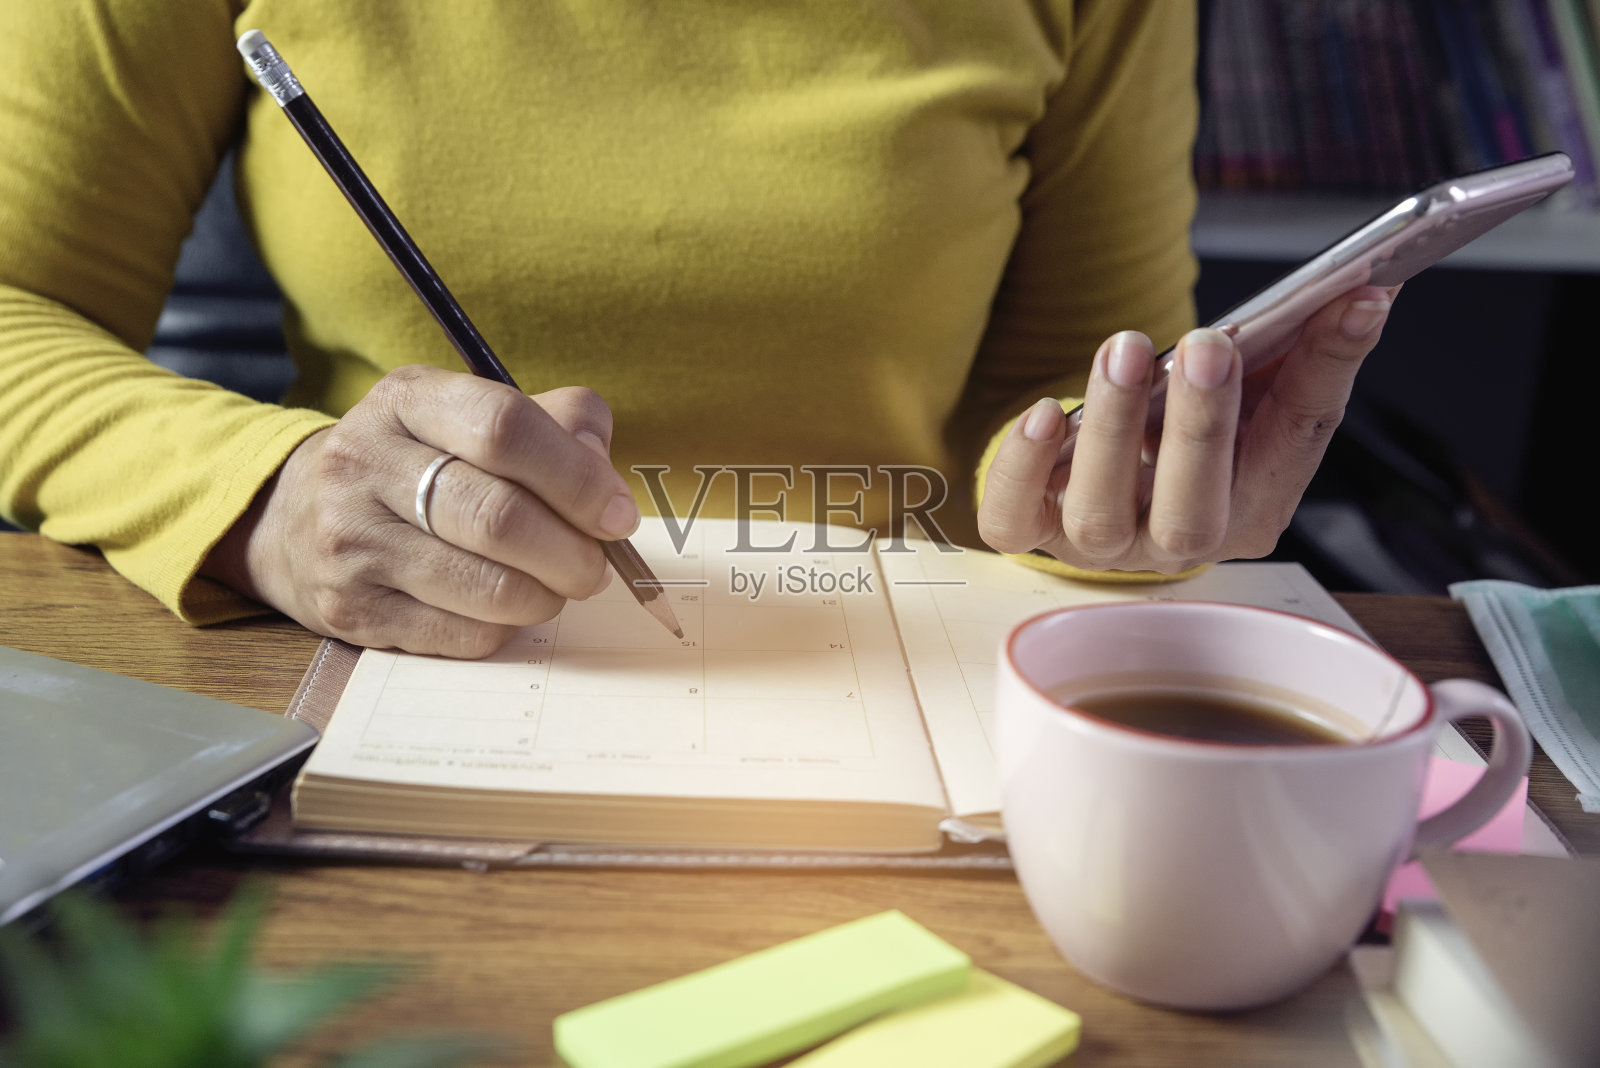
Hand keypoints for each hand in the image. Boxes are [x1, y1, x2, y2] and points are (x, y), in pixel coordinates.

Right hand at [202, 366, 639, 656]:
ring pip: (486, 587)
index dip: (577, 477)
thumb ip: (558, 426)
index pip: (505, 428)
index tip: (617, 515)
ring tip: (555, 586)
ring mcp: (350, 541)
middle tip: (596, 566)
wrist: (300, 519)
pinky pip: (462, 636)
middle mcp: (364, 462)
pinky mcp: (351, 610)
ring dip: (545, 596)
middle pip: (498, 516)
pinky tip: (504, 609)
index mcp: (406, 399)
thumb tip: (606, 482)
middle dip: (571, 552)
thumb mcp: (475, 418)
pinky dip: (505, 628)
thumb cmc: (423, 464)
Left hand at [977, 285, 1396, 572]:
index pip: (1289, 454)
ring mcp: (1097, 544)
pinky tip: (1045, 414)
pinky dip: (1024, 469)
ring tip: (1128, 352)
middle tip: (1211, 347)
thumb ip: (1312, 354)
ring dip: (1113, 430)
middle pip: (1190, 515)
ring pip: (1100, 515)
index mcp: (1249, 512)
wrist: (1105, 476)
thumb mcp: (1256, 395)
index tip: (1349, 298)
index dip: (1321, 376)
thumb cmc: (1189, 436)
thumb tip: (1370, 294)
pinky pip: (1012, 521)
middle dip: (1202, 429)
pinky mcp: (1030, 529)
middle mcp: (1173, 543)